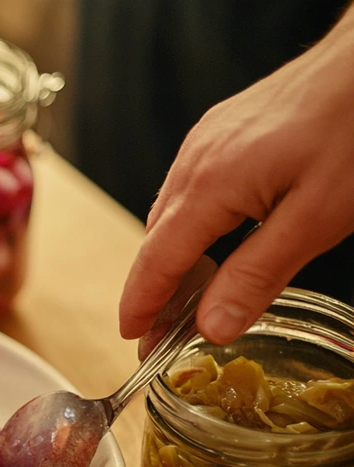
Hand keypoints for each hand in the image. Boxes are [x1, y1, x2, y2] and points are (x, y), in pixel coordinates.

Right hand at [118, 7, 353, 346]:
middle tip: (163, 335)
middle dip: (154, 290)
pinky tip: (211, 242)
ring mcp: (205, 141)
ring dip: (172, 258)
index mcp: (208, 186)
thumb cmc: (352, 127)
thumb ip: (256, 275)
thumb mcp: (315, 219)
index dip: (142, 304)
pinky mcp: (223, 131)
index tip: (134, 339)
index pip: (157, 261)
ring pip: (171, 214)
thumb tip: (210, 327)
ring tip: (185, 298)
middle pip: (156, 239)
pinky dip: (189, 226)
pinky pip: (189, 189)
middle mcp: (194, 161)